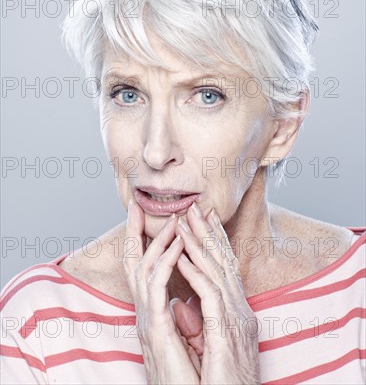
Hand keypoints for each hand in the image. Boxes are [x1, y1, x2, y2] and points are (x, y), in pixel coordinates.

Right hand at [122, 199, 199, 383]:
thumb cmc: (188, 379)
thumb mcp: (186, 342)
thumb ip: (182, 318)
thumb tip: (181, 300)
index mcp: (152, 314)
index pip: (145, 270)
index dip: (144, 243)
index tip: (146, 218)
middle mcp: (145, 313)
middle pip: (135, 263)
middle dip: (135, 232)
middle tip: (136, 204)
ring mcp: (147, 320)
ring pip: (144, 269)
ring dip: (157, 241)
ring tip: (169, 218)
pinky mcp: (155, 328)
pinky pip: (157, 287)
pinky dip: (166, 262)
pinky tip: (176, 245)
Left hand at [174, 203, 260, 384]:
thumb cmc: (224, 384)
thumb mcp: (210, 348)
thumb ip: (198, 323)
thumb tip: (181, 304)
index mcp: (236, 314)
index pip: (224, 270)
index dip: (214, 243)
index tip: (203, 221)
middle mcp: (240, 312)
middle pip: (223, 263)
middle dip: (208, 233)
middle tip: (196, 207)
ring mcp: (237, 320)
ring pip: (216, 272)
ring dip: (198, 244)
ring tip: (183, 221)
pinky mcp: (227, 333)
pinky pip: (210, 295)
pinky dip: (195, 273)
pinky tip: (183, 256)